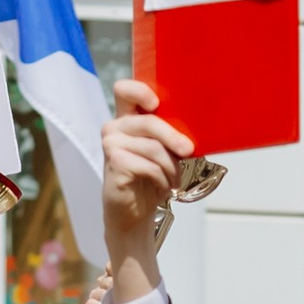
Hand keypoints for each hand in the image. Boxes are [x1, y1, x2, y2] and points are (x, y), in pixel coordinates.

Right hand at [101, 88, 189, 291]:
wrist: (135, 213)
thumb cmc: (151, 180)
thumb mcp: (165, 152)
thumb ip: (171, 135)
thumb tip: (193, 134)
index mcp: (127, 118)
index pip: (124, 89)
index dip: (140, 91)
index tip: (156, 104)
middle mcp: (115, 127)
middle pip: (149, 121)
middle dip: (173, 137)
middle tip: (189, 151)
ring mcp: (111, 144)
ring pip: (153, 147)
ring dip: (171, 167)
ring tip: (173, 180)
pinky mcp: (113, 163)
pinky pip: (148, 165)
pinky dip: (162, 179)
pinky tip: (161, 186)